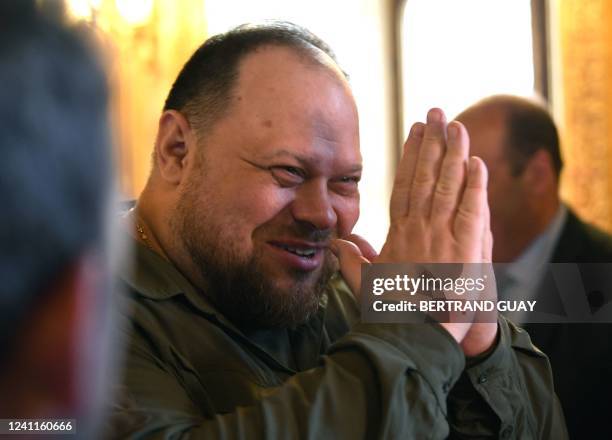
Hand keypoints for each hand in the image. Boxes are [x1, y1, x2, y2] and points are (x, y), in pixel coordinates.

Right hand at [332, 108, 495, 351]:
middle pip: (425, 177)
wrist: (414, 338)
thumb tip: (337, 242)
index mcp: (398, 235)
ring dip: (453, 154)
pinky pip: (471, 211)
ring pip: (447, 186)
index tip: (415, 131)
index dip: (410, 156)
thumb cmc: (393, 313)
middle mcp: (418, 229)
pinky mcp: (465, 249)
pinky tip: (476, 162)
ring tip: (457, 125)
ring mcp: (441, 237)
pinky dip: (474, 186)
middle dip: (432, 142)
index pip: (404, 185)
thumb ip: (354, 259)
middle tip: (437, 112)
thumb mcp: (367, 284)